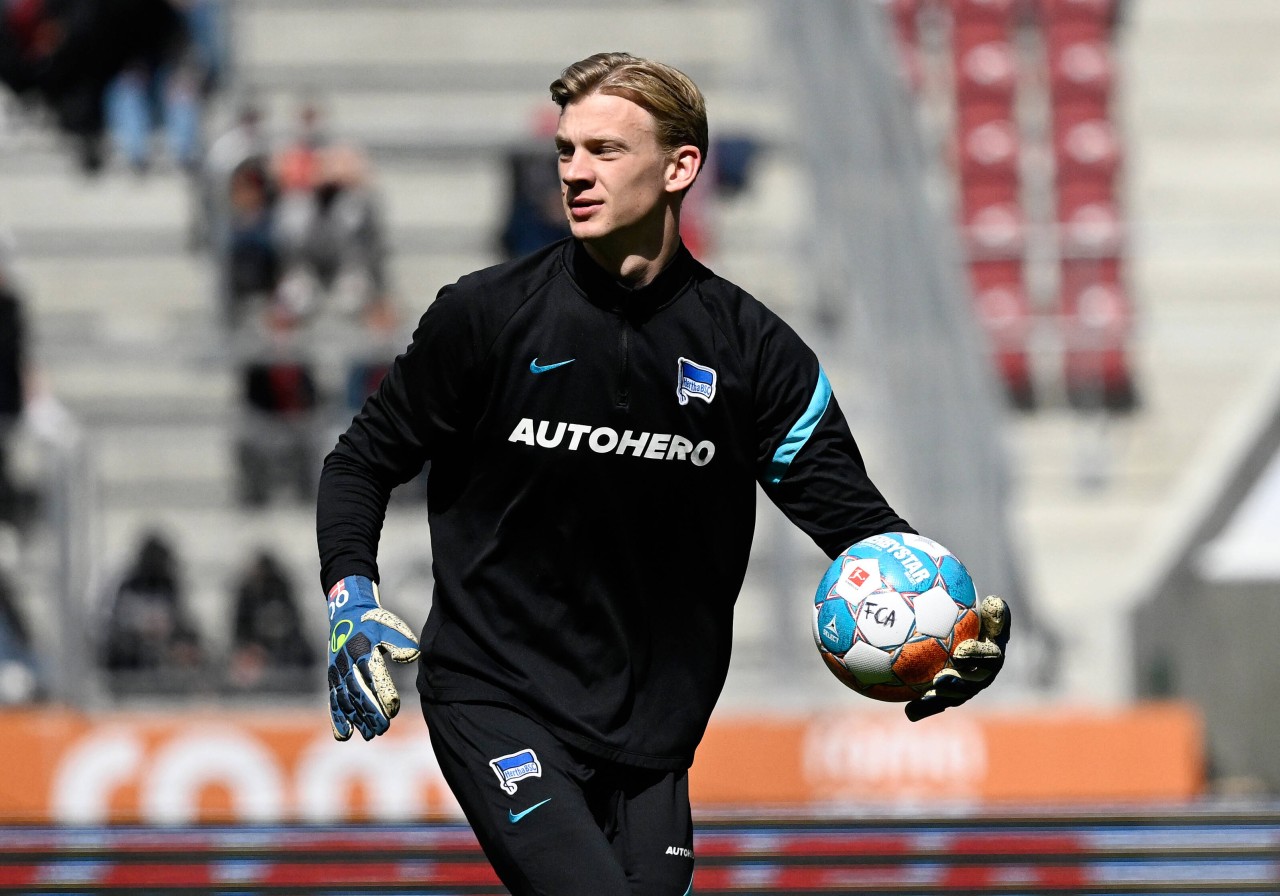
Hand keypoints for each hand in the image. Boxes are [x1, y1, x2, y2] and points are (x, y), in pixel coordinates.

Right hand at [327, 575, 420, 740]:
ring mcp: (337, 673)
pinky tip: (344, 735)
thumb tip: (411, 657)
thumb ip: (401, 642)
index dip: (383, 693)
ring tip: (371, 734)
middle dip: (370, 713)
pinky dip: (337, 718)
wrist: (346, 614)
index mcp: (363, 650)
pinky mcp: (332, 679)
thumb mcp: (389, 626)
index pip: (374, 675)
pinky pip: (333, 701)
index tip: (394, 708)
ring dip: (357, 719)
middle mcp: (348, 663)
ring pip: (346, 700)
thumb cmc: (374, 622)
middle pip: (359, 692)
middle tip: (384, 729)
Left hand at [906, 595, 1009, 722]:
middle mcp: (985, 670)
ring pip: (958, 695)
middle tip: (940, 678)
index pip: (991, 654)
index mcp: (994, 648)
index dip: (979, 655)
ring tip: (926, 697)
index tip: (960, 652)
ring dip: (942, 698)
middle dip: (959, 682)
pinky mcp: (952, 694)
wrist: (955, 626)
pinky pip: (939, 703)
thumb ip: (991, 609)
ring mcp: (970, 684)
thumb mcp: (979, 604)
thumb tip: (994, 602)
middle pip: (975, 681)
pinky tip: (910, 712)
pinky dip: (925, 708)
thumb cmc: (966, 608)